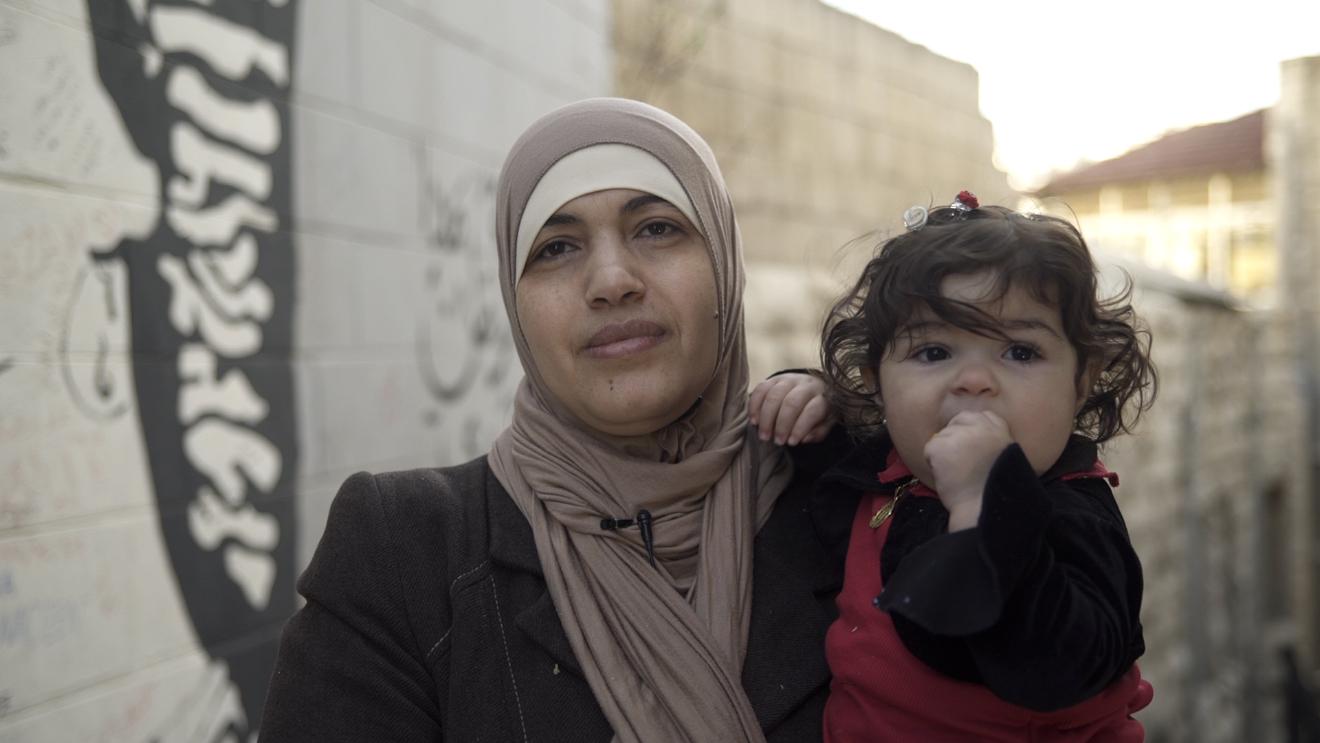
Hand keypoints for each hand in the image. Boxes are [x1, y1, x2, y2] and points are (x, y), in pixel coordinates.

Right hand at [748, 373, 835, 445]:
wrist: (813, 389)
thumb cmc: (819, 412)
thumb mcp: (826, 424)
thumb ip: (817, 432)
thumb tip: (804, 439)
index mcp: (822, 396)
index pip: (811, 411)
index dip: (800, 428)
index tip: (791, 443)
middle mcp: (806, 385)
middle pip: (791, 402)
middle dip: (781, 424)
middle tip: (776, 441)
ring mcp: (789, 379)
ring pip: (774, 395)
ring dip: (766, 417)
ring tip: (763, 435)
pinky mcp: (774, 378)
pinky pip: (761, 389)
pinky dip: (755, 405)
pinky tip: (754, 421)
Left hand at [923, 410, 1012, 530]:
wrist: (983, 507)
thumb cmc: (993, 487)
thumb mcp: (1003, 454)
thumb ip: (988, 438)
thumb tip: (967, 433)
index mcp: (997, 425)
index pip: (973, 417)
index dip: (968, 434)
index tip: (972, 452)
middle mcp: (978, 424)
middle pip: (954, 424)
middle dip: (954, 441)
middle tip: (963, 464)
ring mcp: (957, 433)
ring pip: (940, 438)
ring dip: (944, 454)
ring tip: (959, 473)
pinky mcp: (939, 445)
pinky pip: (929, 450)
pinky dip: (934, 464)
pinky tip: (949, 476)